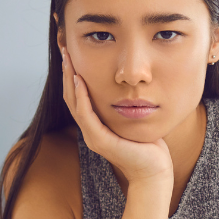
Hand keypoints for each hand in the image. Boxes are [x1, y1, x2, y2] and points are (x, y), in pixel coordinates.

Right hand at [60, 46, 172, 186]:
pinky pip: (86, 115)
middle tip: (64, 47)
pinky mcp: (100, 141)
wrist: (154, 171)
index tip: (72, 52)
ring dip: (70, 79)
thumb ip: (127, 105)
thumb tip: (129, 85)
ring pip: (73, 103)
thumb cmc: (149, 147)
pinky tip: (80, 79)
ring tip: (68, 58)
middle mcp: (89, 131)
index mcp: (95, 126)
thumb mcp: (134, 120)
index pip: (77, 96)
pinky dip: (81, 96)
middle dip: (67, 71)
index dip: (72, 74)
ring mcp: (92, 137)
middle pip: (70, 96)